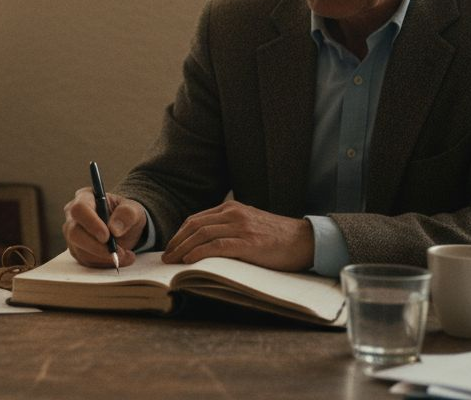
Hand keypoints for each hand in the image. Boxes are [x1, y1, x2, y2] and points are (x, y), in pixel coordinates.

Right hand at [62, 187, 145, 267]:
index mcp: (85, 198)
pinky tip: (119, 258)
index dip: (91, 223)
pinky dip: (104, 263)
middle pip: (74, 232)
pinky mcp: (77, 250)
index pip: (79, 209)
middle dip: (97, 246)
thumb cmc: (126, 215)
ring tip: (125, 255)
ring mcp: (73, 234)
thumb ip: (127, 214)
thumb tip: (114, 229)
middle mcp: (74, 216)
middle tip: (118, 251)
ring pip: (80, 250)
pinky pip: (86, 261)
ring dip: (104, 257)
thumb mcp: (134, 210)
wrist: (125, 229)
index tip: (107, 236)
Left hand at [160, 199, 313, 270]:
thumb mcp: (249, 224)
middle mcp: (234, 214)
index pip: (196, 219)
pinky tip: (189, 261)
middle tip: (165, 256)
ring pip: (202, 235)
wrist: (305, 240)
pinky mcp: (249, 243)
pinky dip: (200, 253)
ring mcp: (241, 227)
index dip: (180, 234)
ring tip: (172, 261)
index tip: (170, 247)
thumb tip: (203, 244)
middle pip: (194, 225)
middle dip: (176, 242)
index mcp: (231, 208)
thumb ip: (228, 228)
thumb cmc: (276, 237)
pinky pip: (217, 246)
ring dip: (183, 249)